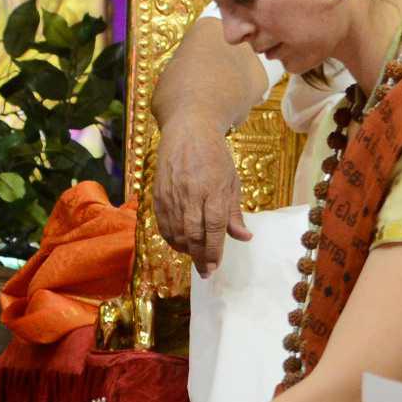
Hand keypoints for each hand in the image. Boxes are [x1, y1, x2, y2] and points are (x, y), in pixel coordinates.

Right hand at [151, 116, 254, 270]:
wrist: (187, 129)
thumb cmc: (215, 155)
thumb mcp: (232, 180)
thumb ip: (234, 211)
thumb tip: (244, 237)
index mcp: (213, 190)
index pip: (214, 228)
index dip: (214, 251)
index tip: (215, 267)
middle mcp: (191, 193)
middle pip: (194, 234)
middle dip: (200, 257)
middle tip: (205, 272)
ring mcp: (171, 193)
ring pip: (176, 231)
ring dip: (185, 249)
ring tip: (194, 258)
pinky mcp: (158, 192)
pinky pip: (162, 222)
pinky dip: (170, 237)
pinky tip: (179, 243)